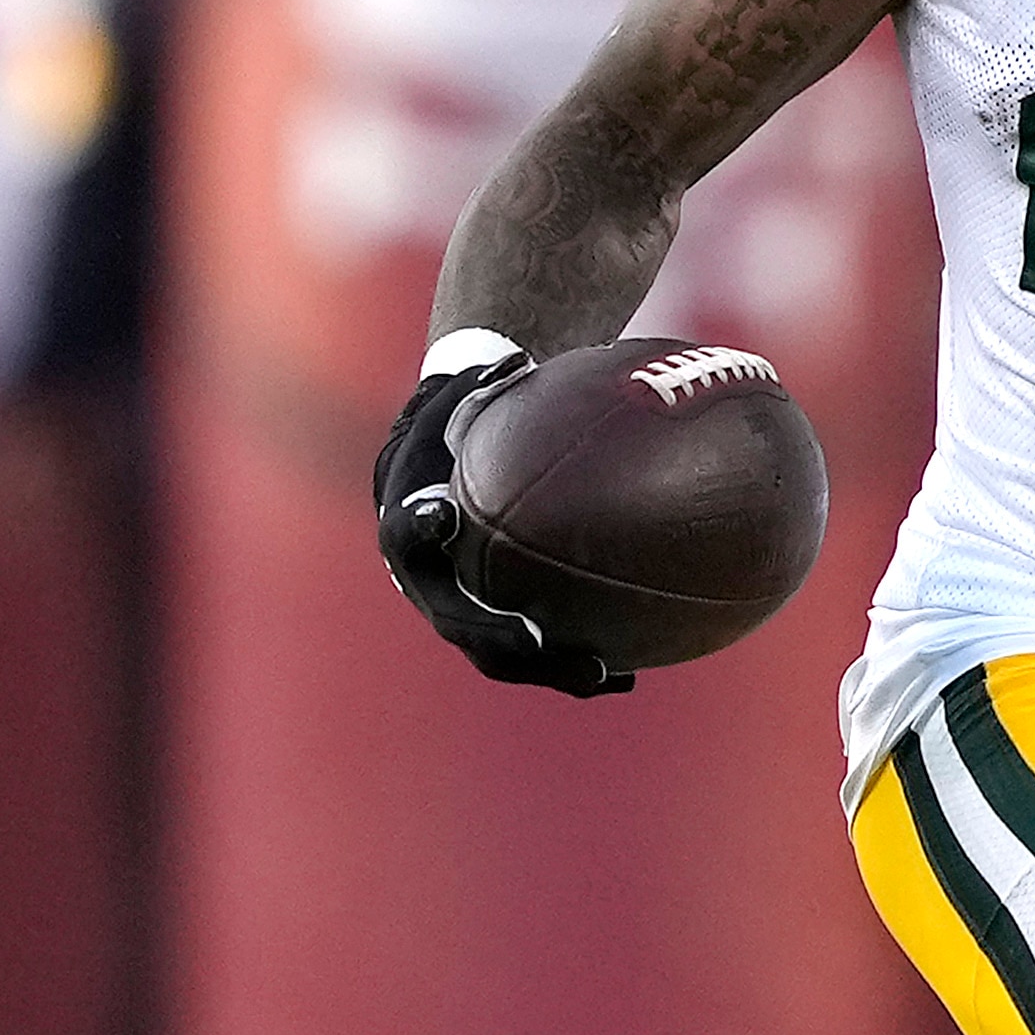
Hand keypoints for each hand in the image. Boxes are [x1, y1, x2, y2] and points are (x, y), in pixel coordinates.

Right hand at [373, 347, 635, 697]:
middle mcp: (426, 578)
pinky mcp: (495, 622)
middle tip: (539, 641)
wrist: (444, 461)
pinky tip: (631, 671)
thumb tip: (512, 357)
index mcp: (405, 523)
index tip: (446, 518)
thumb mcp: (463, 393)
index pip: (403, 530)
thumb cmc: (460, 417)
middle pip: (454, 620)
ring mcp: (459, 607)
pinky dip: (576, 660)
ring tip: (603, 677)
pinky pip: (537, 650)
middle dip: (496, 638)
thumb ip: (479, 384)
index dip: (420, 530)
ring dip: (546, 669)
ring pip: (498, 652)